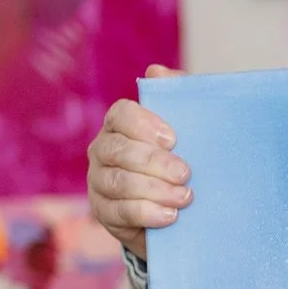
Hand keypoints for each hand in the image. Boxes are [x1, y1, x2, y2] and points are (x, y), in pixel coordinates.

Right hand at [89, 64, 189, 258]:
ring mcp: (99, 181)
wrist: (179, 210)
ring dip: (154, 191)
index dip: (144, 125)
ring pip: (119, 183)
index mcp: (120, 124)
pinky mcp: (103, 212)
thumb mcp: (188, 129)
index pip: (120, 114)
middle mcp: (102, 150)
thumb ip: (178, 95)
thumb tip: (157, 71)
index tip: (173, 139)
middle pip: (118, 151)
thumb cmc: (182, 158)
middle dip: (154, 163)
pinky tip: (170, 216)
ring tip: (184, 198)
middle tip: (185, 173)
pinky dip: (146, 214)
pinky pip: (118, 212)